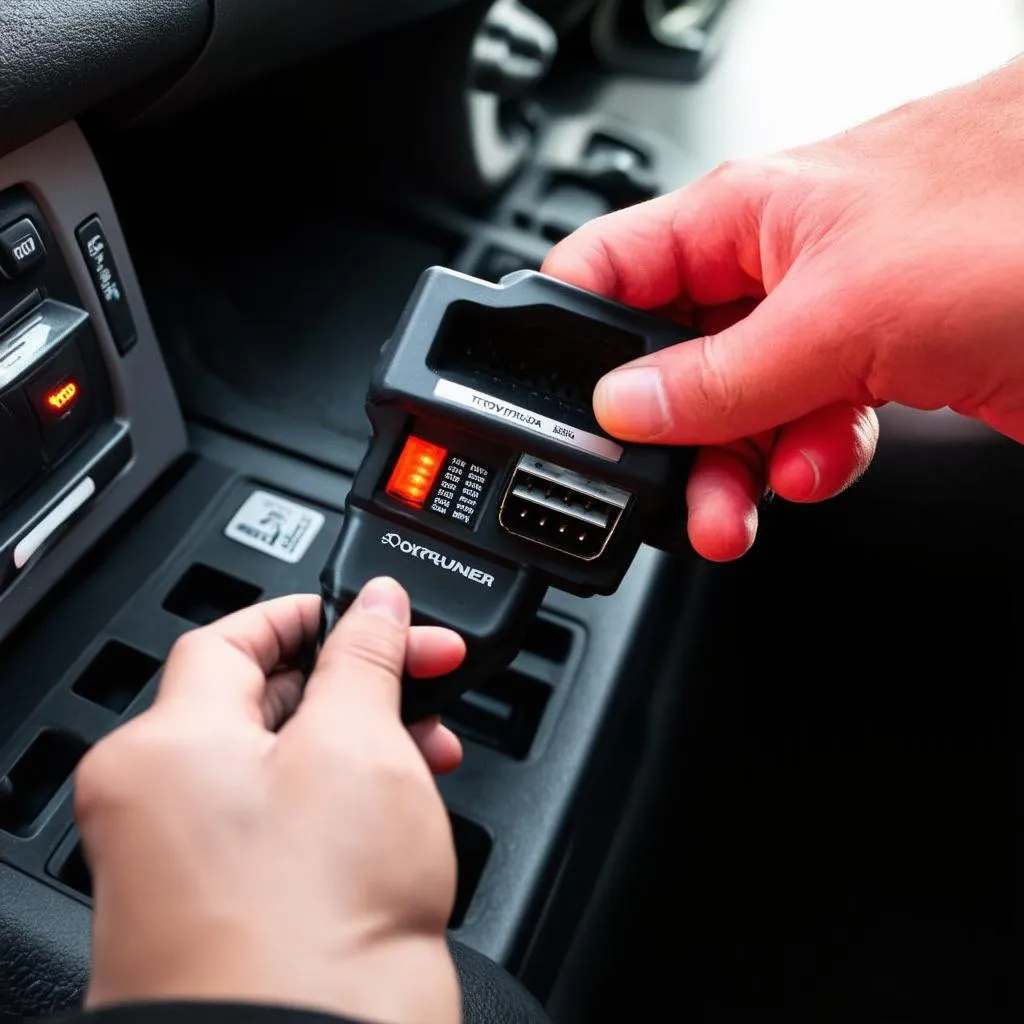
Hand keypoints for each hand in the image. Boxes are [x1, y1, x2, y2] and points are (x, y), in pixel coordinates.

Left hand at [75, 582, 463, 1023]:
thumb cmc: (310, 929)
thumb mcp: (358, 748)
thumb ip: (366, 657)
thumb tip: (378, 605)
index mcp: (162, 750)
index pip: (232, 637)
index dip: (310, 613)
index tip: (368, 610)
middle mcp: (156, 807)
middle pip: (262, 702)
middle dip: (356, 682)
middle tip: (424, 671)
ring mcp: (189, 868)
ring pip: (283, 767)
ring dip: (363, 743)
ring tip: (429, 747)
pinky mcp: (230, 912)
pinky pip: (285, 827)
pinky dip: (343, 804)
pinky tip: (400, 809)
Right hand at [544, 59, 1023, 559]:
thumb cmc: (1019, 223)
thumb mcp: (839, 312)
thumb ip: (718, 374)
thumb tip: (623, 407)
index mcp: (740, 218)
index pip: (606, 269)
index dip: (565, 336)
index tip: (550, 409)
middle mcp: (774, 269)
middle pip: (668, 364)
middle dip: (659, 437)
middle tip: (660, 494)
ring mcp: (826, 323)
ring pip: (733, 411)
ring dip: (729, 470)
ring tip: (732, 511)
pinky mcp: (877, 369)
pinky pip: (803, 430)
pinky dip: (804, 463)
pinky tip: (820, 465)